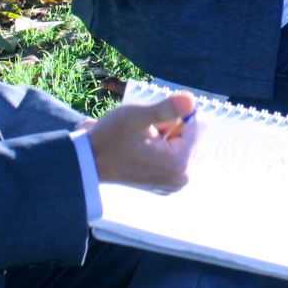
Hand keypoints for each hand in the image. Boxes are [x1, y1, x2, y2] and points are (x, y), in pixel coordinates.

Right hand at [81, 93, 196, 193]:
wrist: (89, 162)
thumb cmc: (110, 138)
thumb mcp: (136, 117)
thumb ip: (166, 108)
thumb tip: (191, 101)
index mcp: (179, 163)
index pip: (198, 125)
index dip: (176, 117)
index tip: (153, 124)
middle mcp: (182, 178)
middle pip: (192, 136)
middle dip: (171, 129)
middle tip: (145, 135)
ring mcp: (174, 184)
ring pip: (183, 145)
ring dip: (166, 138)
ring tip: (142, 144)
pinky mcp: (167, 185)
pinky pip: (175, 157)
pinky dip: (163, 149)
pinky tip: (143, 152)